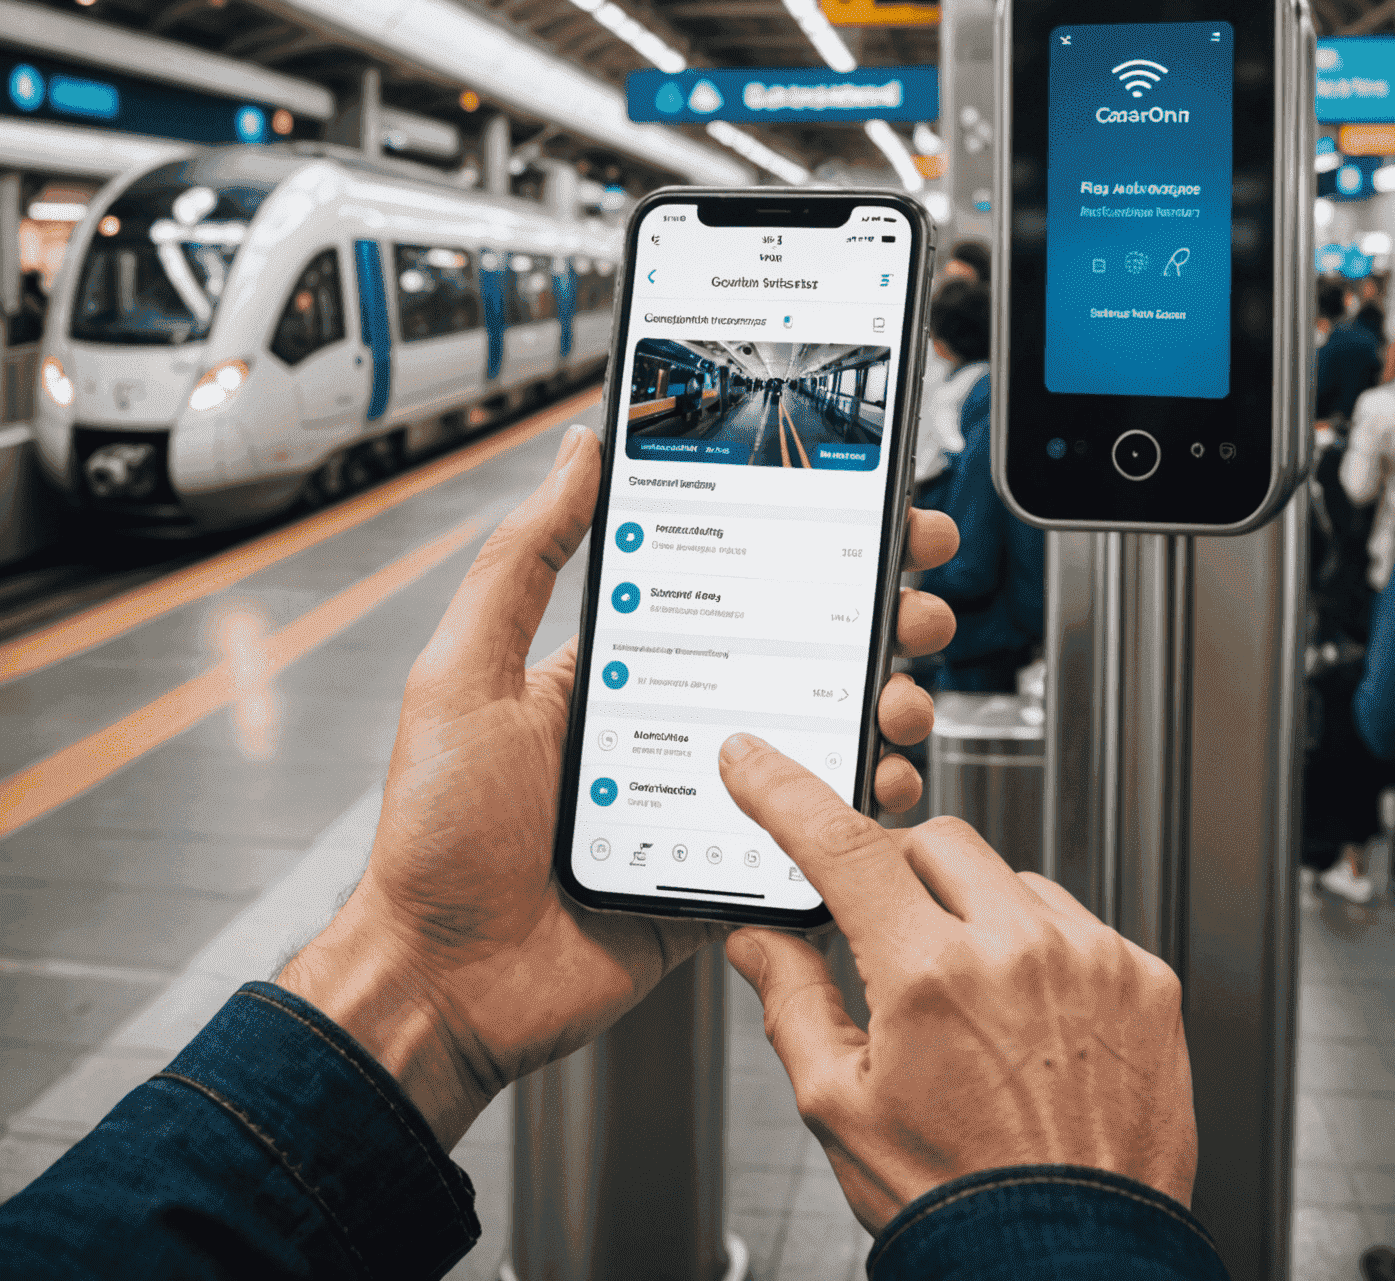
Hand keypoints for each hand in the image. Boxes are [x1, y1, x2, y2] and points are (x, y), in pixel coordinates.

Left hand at [279, 425, 958, 1147]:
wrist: (443, 983)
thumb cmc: (437, 831)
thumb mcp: (465, 673)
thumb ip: (522, 563)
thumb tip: (577, 455)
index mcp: (620, 670)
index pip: (729, 589)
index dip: (802, 547)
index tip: (866, 513)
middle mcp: (675, 725)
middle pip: (796, 656)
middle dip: (872, 620)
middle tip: (913, 603)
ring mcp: (708, 798)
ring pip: (819, 737)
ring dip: (879, 705)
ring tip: (899, 696)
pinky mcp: (729, 869)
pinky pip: (811, 829)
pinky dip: (858, 803)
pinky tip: (878, 780)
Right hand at [718, 737, 1196, 1233]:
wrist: (1071, 1262)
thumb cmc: (958, 1199)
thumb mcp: (840, 1107)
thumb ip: (791, 1002)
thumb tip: (758, 941)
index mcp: (929, 977)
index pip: (840, 847)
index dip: (786, 792)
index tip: (758, 763)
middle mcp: (1017, 950)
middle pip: (933, 841)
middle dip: (898, 873)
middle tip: (893, 941)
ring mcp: (1091, 957)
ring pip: (1008, 877)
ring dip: (977, 912)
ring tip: (978, 1004)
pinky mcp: (1145, 977)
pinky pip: (1076, 918)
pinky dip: (1044, 947)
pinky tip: (1034, 1017)